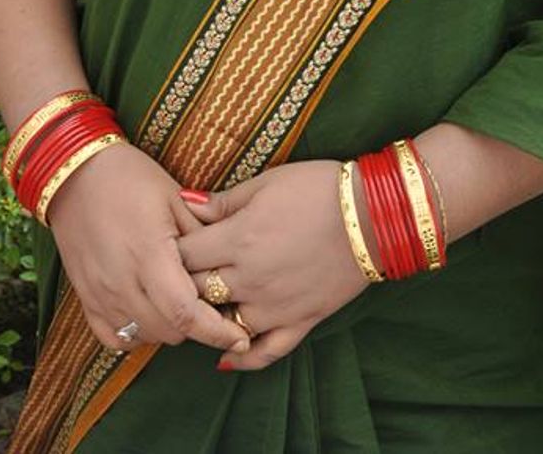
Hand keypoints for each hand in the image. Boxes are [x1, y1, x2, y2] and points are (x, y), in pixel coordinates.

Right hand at [45, 142, 250, 357]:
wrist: (74, 174)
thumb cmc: (130, 178)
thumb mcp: (176, 197)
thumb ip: (202, 237)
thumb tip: (229, 268)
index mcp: (148, 255)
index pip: (186, 314)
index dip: (216, 332)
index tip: (241, 339)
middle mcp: (122, 283)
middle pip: (169, 331)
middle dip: (197, 325)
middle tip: (211, 304)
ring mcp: (100, 295)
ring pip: (144, 337)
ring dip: (168, 329)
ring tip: (180, 302)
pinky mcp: (85, 299)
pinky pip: (114, 338)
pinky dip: (136, 334)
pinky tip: (149, 312)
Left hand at [176, 159, 371, 371]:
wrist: (374, 214)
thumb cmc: (320, 188)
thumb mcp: (267, 182)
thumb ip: (223, 201)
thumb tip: (184, 202)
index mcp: (238, 239)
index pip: (183, 255)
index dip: (170, 249)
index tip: (168, 243)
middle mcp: (250, 279)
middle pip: (195, 292)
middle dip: (182, 283)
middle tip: (177, 275)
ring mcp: (275, 307)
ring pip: (223, 326)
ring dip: (209, 318)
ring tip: (200, 306)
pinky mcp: (300, 322)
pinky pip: (265, 352)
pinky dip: (242, 359)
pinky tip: (226, 358)